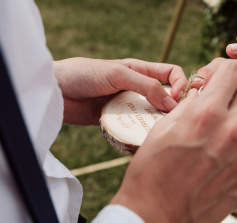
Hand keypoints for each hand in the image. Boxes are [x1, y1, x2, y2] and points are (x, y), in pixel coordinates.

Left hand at [54, 58, 187, 124]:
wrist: (56, 91)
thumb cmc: (84, 74)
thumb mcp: (118, 74)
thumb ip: (145, 86)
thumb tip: (171, 103)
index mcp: (139, 71)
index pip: (170, 74)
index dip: (180, 84)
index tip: (177, 98)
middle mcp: (136, 88)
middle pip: (163, 97)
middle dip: (172, 107)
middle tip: (171, 119)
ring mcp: (126, 105)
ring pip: (150, 114)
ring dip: (156, 122)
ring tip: (156, 131)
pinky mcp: (116, 119)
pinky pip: (133, 126)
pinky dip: (139, 132)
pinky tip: (140, 138)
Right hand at [111, 60, 236, 222]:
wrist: (154, 214)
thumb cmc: (151, 170)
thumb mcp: (162, 128)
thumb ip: (190, 105)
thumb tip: (204, 92)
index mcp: (205, 115)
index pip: (232, 71)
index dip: (222, 71)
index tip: (213, 80)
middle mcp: (231, 131)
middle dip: (235, 87)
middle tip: (220, 98)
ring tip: (227, 121)